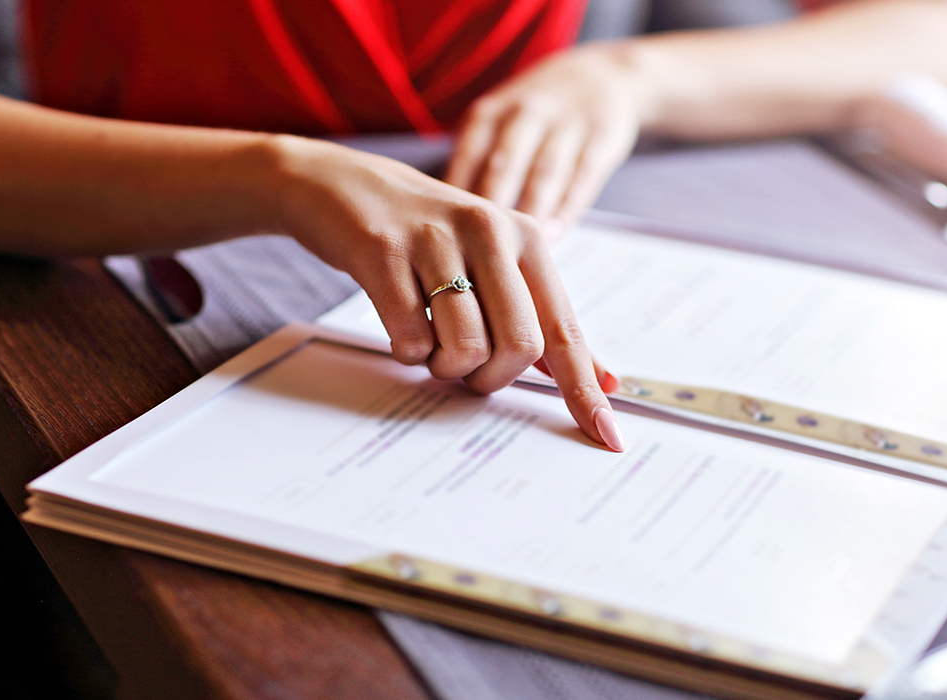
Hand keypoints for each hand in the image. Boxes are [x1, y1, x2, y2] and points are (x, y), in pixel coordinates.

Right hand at [272, 136, 625, 450]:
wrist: (338, 185)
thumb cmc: (425, 234)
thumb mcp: (493, 260)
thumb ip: (542, 317)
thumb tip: (603, 378)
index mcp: (527, 238)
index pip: (565, 330)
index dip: (585, 390)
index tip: (608, 438)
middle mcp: (490, 231)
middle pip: (521, 346)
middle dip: (492, 377)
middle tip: (466, 368)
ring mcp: (435, 238)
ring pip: (467, 347)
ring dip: (446, 367)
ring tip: (431, 342)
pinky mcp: (383, 251)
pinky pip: (412, 338)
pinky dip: (408, 351)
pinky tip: (401, 324)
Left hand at [446, 44, 645, 238]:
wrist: (608, 75)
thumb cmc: (541, 111)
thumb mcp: (502, 116)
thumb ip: (479, 157)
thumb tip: (451, 214)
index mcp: (495, 110)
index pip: (469, 153)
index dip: (459, 193)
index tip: (452, 229)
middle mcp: (528, 111)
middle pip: (504, 164)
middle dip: (492, 206)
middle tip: (481, 247)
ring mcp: (566, 123)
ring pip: (544, 173)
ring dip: (531, 213)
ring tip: (520, 250)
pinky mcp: (601, 138)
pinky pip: (581, 178)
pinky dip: (567, 209)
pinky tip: (555, 235)